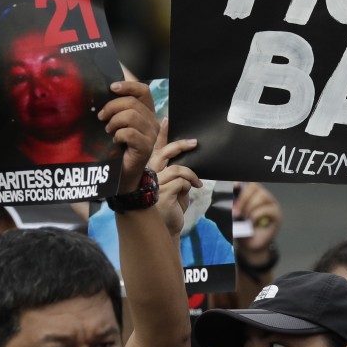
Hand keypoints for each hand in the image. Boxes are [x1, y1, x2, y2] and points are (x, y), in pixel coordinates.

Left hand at [98, 81, 159, 193]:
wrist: (122, 174)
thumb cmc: (117, 147)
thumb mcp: (117, 123)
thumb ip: (117, 108)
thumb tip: (105, 90)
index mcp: (147, 113)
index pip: (143, 91)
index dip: (128, 86)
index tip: (111, 88)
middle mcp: (152, 122)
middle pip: (133, 102)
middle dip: (112, 107)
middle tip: (101, 117)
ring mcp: (151, 136)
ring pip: (131, 116)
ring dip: (114, 122)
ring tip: (108, 130)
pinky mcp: (146, 147)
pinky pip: (129, 132)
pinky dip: (118, 135)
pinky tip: (115, 141)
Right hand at [149, 118, 201, 237]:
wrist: (169, 226)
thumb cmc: (172, 204)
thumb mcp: (175, 184)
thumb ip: (177, 169)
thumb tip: (188, 151)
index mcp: (152, 169)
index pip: (156, 148)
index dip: (161, 134)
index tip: (166, 120)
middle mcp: (150, 174)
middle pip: (164, 153)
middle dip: (180, 145)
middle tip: (194, 143)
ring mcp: (154, 184)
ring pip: (177, 169)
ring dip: (191, 175)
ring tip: (197, 183)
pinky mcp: (162, 194)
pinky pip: (181, 182)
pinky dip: (190, 185)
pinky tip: (192, 191)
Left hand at [233, 182, 280, 260]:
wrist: (250, 246)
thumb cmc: (242, 230)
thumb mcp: (234, 216)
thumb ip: (232, 206)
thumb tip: (229, 198)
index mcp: (252, 194)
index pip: (248, 182)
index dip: (241, 183)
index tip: (233, 187)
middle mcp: (263, 196)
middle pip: (254, 187)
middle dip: (243, 198)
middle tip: (235, 212)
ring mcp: (271, 204)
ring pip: (262, 196)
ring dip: (249, 207)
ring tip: (243, 217)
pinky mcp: (277, 214)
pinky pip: (267, 209)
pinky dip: (256, 215)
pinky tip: (252, 222)